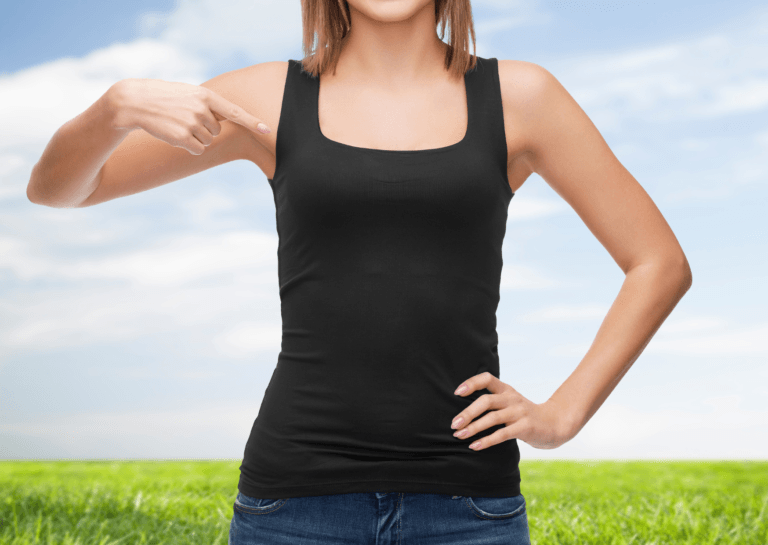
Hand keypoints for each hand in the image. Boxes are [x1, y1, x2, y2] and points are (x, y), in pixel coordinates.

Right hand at [109, 78, 270, 154]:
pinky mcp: (184, 137)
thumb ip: (209, 105)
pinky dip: (189, 147)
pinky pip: (198, 150)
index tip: (268, 130)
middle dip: (204, 129)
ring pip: (208, 141)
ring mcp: (193, 124)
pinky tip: (174, 135)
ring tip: (177, 124)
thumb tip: (229, 118)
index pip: (235, 111)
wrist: (135, 102)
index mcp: (206, 96)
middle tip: (184, 119)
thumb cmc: (164, 98)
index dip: (252, 122)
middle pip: (217, 131)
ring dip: (195, 138)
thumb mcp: (189, 94)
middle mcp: (203, 109)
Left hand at [451, 372, 575, 450]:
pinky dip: (486, 441)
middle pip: (486, 401)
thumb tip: (463, 412)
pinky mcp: (525, 427)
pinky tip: (474, 446)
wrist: (555, 424)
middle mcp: (512, 398)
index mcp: (506, 390)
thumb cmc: (525, 416)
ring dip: (473, 427)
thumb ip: (493, 403)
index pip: (487, 378)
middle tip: (454, 424)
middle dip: (467, 412)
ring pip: (492, 418)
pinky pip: (502, 434)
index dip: (471, 383)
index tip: (457, 392)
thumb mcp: (510, 403)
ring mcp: (519, 412)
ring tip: (459, 436)